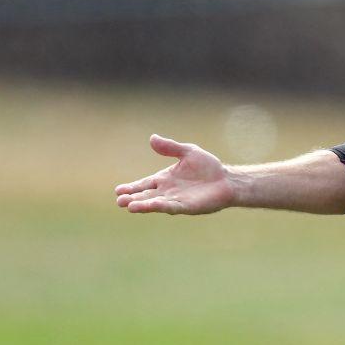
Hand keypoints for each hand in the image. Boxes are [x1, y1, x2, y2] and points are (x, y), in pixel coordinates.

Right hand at [114, 135, 235, 214]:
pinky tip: (152, 206)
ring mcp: (176, 200)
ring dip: (143, 205)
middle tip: (119, 201)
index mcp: (165, 179)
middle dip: (133, 198)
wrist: (227, 179)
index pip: (144, 184)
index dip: (132, 187)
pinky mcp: (187, 206)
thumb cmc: (208, 167)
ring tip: (129, 206)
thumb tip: (152, 138)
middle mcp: (167, 191)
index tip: (118, 190)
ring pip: (156, 203)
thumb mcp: (188, 152)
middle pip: (146, 196)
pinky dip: (161, 206)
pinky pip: (172, 206)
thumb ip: (170, 147)